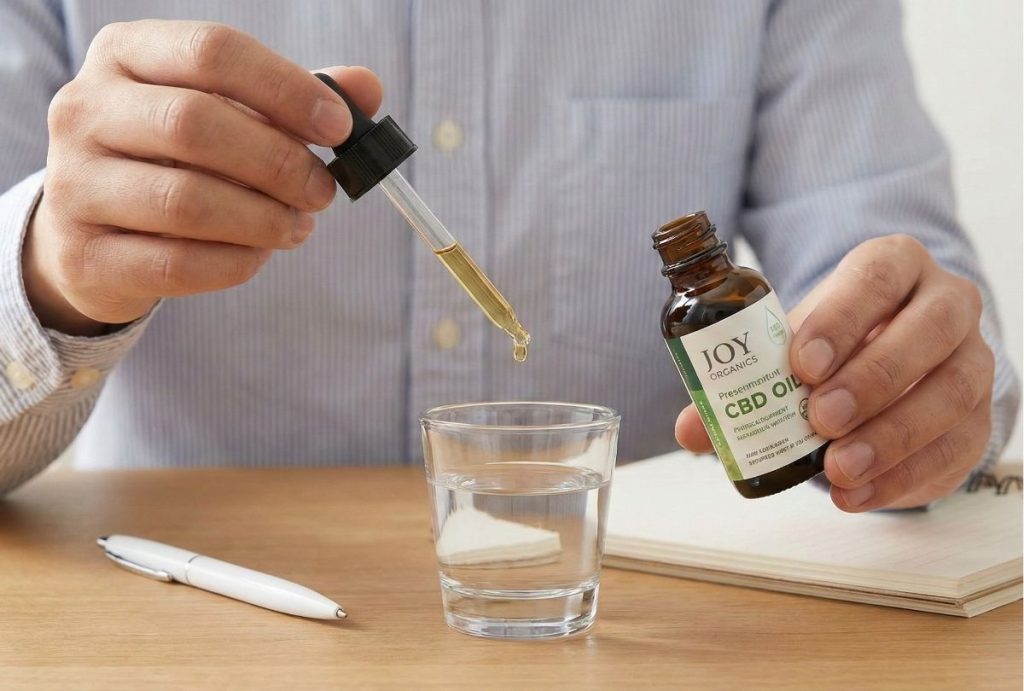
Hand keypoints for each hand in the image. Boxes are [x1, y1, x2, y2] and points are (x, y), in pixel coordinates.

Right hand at [23, 20, 382, 334]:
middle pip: (196, 124)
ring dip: (264, 220)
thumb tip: (366, 89)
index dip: (286, 89)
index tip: (339, 128)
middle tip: (323, 192)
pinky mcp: (85, 255)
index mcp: (124, 54)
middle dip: (279, 163)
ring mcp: (73, 184)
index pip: (212, 51)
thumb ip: (292, 98)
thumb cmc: (176, 158)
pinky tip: (260, 254)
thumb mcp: (227, 112)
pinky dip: (236, 262)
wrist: (94, 231)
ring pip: (187, 202)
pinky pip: (177, 264)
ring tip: (298, 226)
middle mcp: (83, 110)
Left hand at [675, 235, 994, 510]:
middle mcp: (945, 304)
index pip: (876, 278)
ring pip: (951, 391)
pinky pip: (954, 447)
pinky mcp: (977, 418)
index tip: (801, 364)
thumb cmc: (837, 343)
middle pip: (927, 331)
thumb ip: (745, 381)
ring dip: (892, 435)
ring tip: (837, 468)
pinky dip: (902, 477)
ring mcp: (971, 359)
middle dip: (872, 378)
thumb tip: (692, 429)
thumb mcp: (793, 346)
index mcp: (894, 266)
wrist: (893, 361)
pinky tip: (855, 494)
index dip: (841, 319)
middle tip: (821, 419)